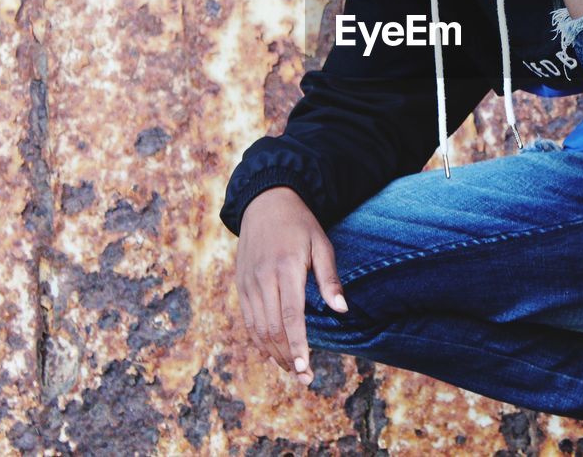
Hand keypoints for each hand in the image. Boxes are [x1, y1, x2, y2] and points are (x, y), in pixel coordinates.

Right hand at [235, 187, 347, 385]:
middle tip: (305, 378)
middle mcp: (263, 278)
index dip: (298, 346)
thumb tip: (341, 310)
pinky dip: (259, 340)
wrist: (265, 202)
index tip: (305, 369)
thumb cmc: (300, 224)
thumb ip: (329, 278)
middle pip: (273, 329)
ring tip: (292, 370)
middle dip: (288, 357)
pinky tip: (273, 351)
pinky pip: (248, 319)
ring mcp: (248, 282)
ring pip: (257, 328)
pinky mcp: (240, 284)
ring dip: (274, 353)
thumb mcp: (321, 244)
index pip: (290, 317)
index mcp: (286, 268)